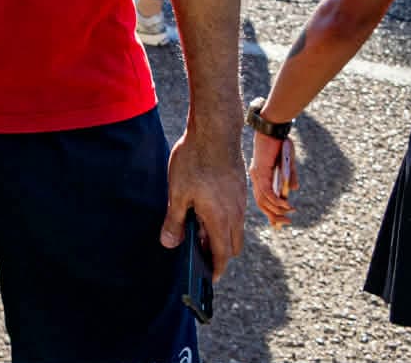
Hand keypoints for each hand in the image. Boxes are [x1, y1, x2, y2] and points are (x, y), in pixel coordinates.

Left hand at [160, 127, 246, 279]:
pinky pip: (236, 215)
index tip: (209, 279)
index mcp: (221, 219)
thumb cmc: (194, 161)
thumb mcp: (177, 192)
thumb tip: (170, 244)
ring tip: (198, 231)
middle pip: (233, 246)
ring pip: (235, 230)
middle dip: (219, 255)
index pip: (223, 255)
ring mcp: (241, 201)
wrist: (216, 131)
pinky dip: (224, 221)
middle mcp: (236, 214)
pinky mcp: (240, 189)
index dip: (216, 269)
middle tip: (200, 256)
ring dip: (221, 236)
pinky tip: (205, 210)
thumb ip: (174, 220)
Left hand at [249, 130, 298, 227]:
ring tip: (289, 214)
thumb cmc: (280, 143)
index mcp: (260, 175)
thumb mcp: (288, 163)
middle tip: (286, 222)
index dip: (269, 211)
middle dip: (273, 216)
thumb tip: (292, 190)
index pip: (261, 198)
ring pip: (264, 200)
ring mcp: (257, 174)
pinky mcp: (261, 172)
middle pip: (261, 203)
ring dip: (277, 210)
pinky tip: (286, 205)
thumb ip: (290, 177)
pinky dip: (276, 201)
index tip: (278, 223)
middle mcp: (256, 176)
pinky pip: (267, 192)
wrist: (274, 129)